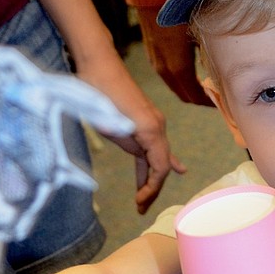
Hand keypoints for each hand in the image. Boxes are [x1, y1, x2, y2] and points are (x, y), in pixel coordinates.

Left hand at [71, 46, 185, 213]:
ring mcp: (151, 124)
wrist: (98, 64)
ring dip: (152, 179)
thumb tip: (141, 157)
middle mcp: (157, 127)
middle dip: (152, 188)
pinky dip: (156, 163)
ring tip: (144, 200)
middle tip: (140, 208)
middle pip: (161, 166)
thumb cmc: (99, 90)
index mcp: (151, 129)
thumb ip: (127, 141)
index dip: (151, 187)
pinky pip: (151, 148)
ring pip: (157, 158)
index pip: (160, 167)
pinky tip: (176, 170)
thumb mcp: (109, 121)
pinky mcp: (142, 123)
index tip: (138, 202)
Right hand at [136, 7, 214, 108]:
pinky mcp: (153, 55)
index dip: (208, 102)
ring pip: (175, 86)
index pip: (194, 95)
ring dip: (189, 90)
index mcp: (178, 67)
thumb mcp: (202, 34)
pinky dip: (181, 80)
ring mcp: (156, 63)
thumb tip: (218, 69)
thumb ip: (209, 55)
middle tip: (216, 98)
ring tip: (206, 86)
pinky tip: (192, 72)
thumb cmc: (181, 12)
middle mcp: (164, 69)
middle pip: (183, 95)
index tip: (221, 102)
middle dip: (199, 99)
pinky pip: (169, 76)